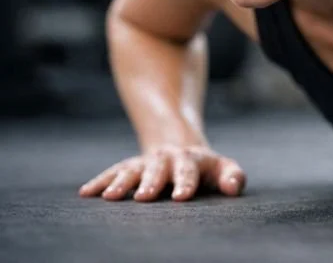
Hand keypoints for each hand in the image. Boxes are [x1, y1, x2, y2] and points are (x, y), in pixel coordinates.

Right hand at [78, 145, 245, 201]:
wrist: (181, 148)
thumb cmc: (207, 169)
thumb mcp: (224, 168)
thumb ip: (233, 177)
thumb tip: (232, 187)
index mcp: (191, 159)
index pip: (189, 170)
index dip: (186, 183)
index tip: (180, 197)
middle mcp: (166, 158)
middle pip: (157, 169)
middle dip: (151, 182)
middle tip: (144, 197)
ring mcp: (146, 162)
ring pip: (132, 170)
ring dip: (121, 183)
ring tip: (110, 198)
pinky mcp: (130, 166)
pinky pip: (112, 172)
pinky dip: (99, 181)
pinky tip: (86, 193)